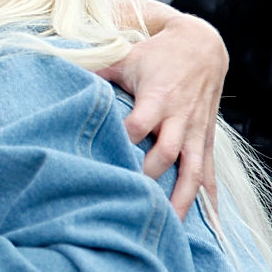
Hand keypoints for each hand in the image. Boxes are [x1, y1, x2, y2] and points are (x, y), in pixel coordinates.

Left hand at [99, 8, 225, 216]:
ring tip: (170, 226)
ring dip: (183, 199)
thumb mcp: (125, 56)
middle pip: (166, 153)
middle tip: (129, 201)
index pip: (139, 124)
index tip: (104, 159)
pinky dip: (210, 197)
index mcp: (157, 97)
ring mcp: (195, 131)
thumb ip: (96, 70)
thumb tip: (60, 71)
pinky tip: (211, 222)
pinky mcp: (206, 138)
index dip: (124, 140)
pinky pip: (210, 170)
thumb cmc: (155, 53)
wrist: (203, 45)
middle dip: (149, 177)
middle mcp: (179, 117)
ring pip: (193, 169)